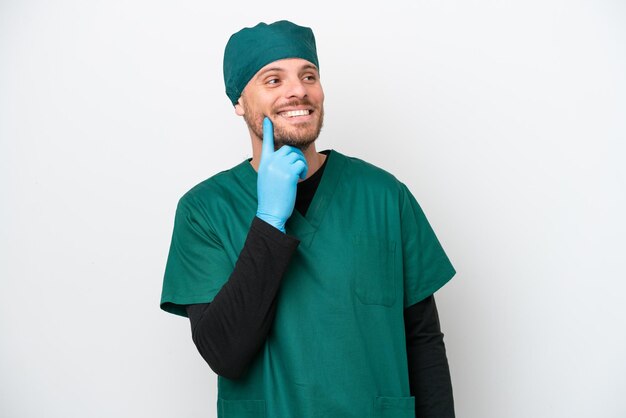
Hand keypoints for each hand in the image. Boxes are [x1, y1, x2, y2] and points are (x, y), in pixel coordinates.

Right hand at [256, 117, 307, 231]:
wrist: (270, 212)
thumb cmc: (270, 198)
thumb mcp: (266, 178)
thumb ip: (272, 166)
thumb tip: (283, 159)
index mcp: (264, 162)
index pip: (267, 142)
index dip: (268, 130)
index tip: (268, 120)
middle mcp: (271, 162)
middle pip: (289, 148)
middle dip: (297, 156)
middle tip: (298, 168)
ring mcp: (279, 167)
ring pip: (296, 155)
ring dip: (301, 164)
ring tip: (299, 174)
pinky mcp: (289, 174)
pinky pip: (301, 164)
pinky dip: (304, 170)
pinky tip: (300, 178)